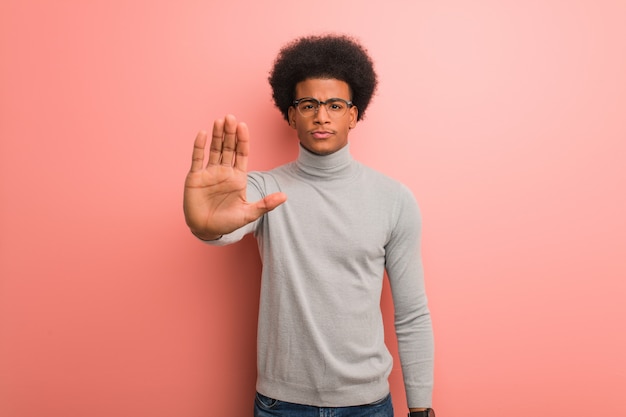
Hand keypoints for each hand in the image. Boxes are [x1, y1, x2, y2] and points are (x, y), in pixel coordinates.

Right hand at [183, 114, 286, 239]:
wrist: (206, 230)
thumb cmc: (227, 223)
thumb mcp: (248, 214)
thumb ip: (265, 204)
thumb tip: (284, 196)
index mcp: (238, 177)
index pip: (242, 154)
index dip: (243, 140)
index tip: (243, 126)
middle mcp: (224, 171)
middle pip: (228, 147)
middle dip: (230, 133)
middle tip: (231, 117)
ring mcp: (209, 173)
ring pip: (214, 149)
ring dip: (216, 135)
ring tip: (219, 121)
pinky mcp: (195, 177)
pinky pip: (197, 158)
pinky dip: (199, 146)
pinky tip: (203, 134)